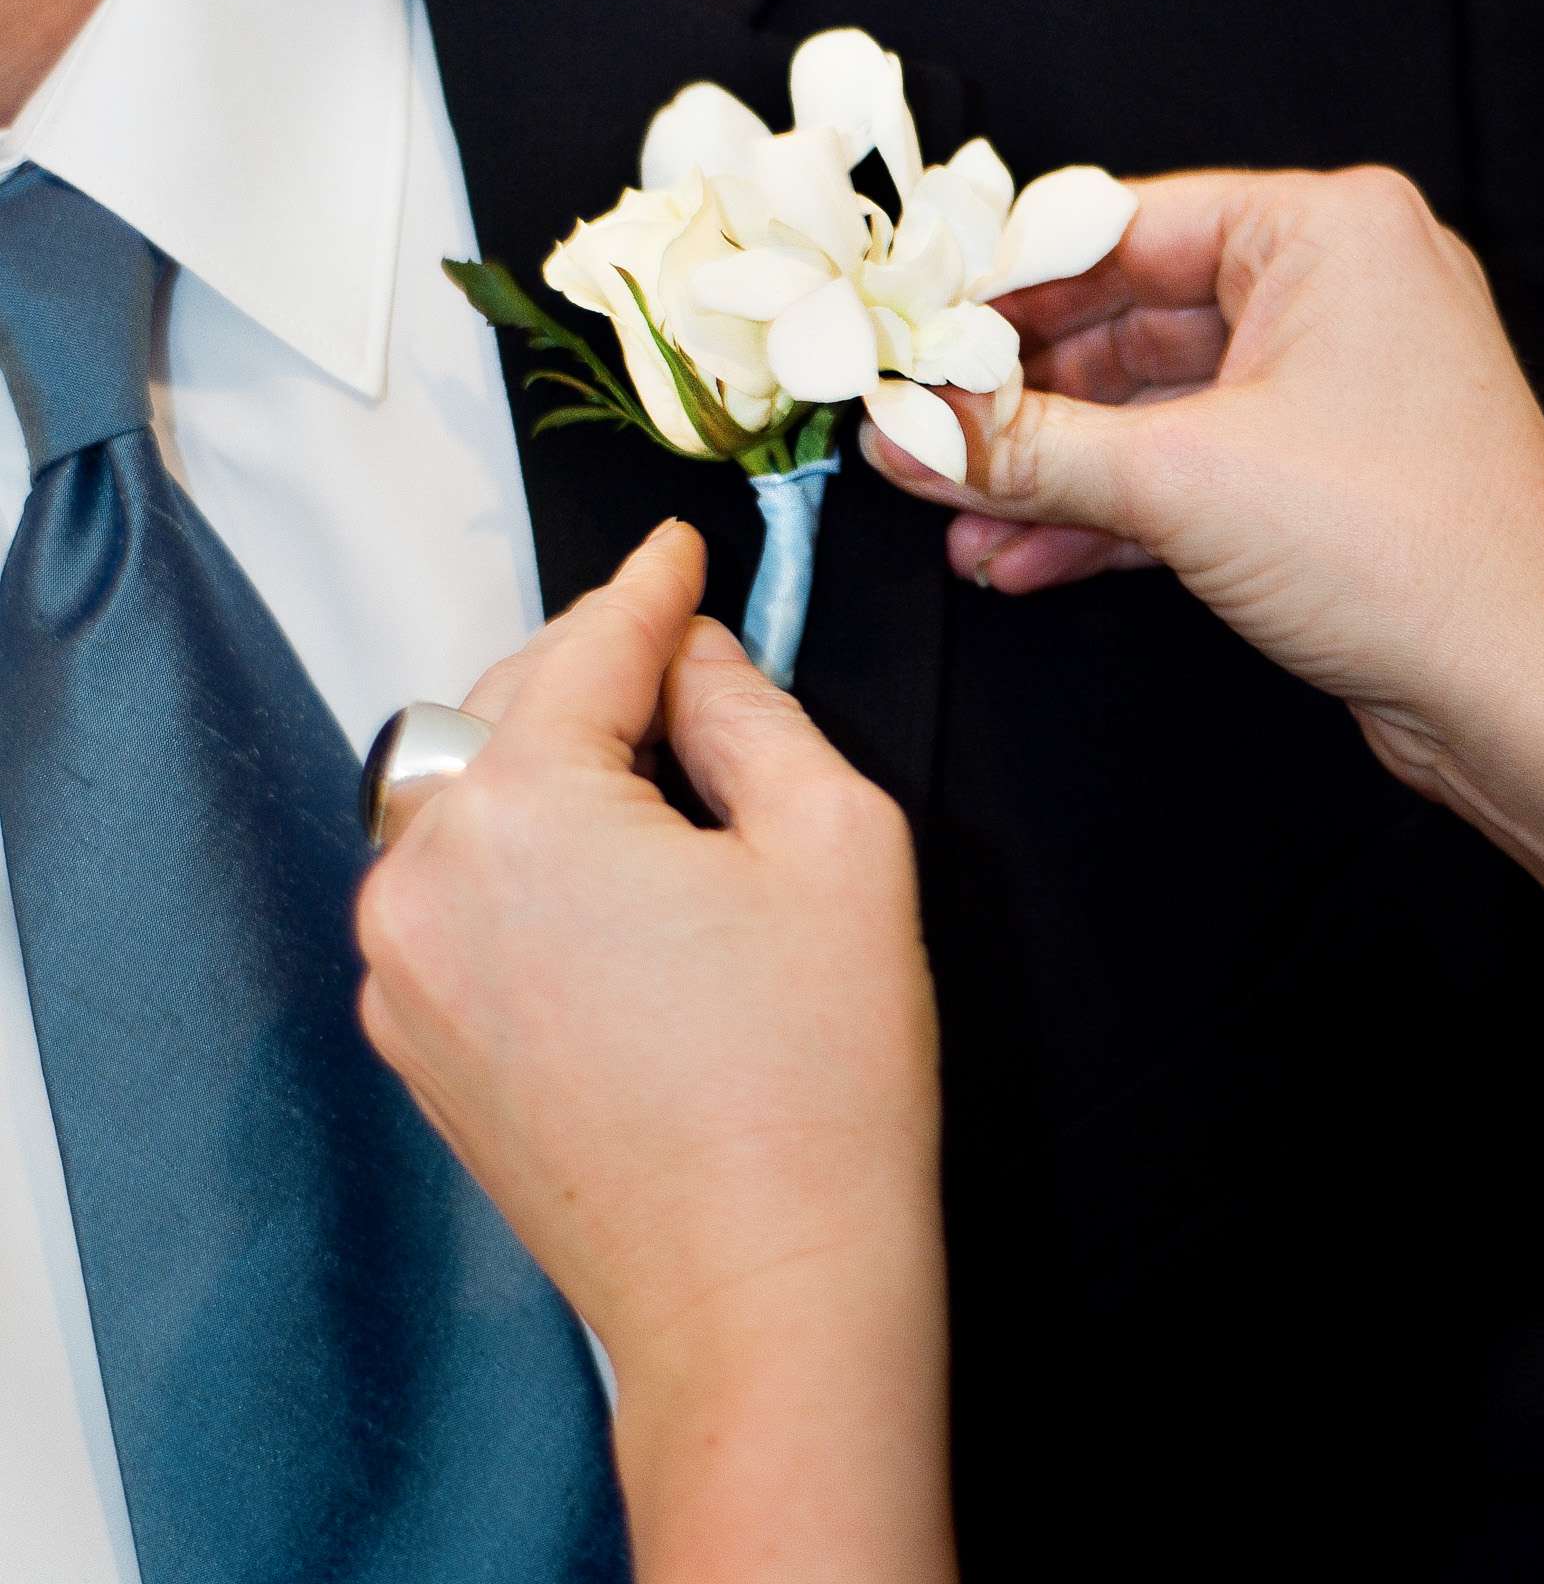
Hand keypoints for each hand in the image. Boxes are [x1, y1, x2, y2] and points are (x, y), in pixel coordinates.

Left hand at [356, 522, 952, 1583]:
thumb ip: (748, 704)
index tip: (677, 548)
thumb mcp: (835, 841)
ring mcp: (402, 965)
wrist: (762, 1302)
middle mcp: (424, 872)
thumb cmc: (818, 1081)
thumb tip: (691, 652)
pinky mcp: (412, 1038)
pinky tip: (611, 891)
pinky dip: (520, 856)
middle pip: (508, 707)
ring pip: (469, 795)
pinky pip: (454, 889)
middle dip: (596, 672)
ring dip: (551, 764)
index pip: (591, 645)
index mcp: (521, 804)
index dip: (649, 585)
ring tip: (661, 793)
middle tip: (693, 667)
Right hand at [863, 165, 1543, 931]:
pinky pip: (1188, 468)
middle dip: (1020, 399)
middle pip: (1128, 321)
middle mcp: (1336, 290)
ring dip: (1051, 471)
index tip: (915, 326)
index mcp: (1325, 233)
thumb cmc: (1415, 553)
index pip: (1121, 223)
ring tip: (954, 517)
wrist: (1528, 693)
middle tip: (921, 429)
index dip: (1005, 282)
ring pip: (1151, 409)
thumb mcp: (1181, 484)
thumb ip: (1023, 450)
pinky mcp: (1322, 473)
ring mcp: (1331, 385)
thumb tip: (905, 432)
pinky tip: (1019, 555)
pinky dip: (1108, 511)